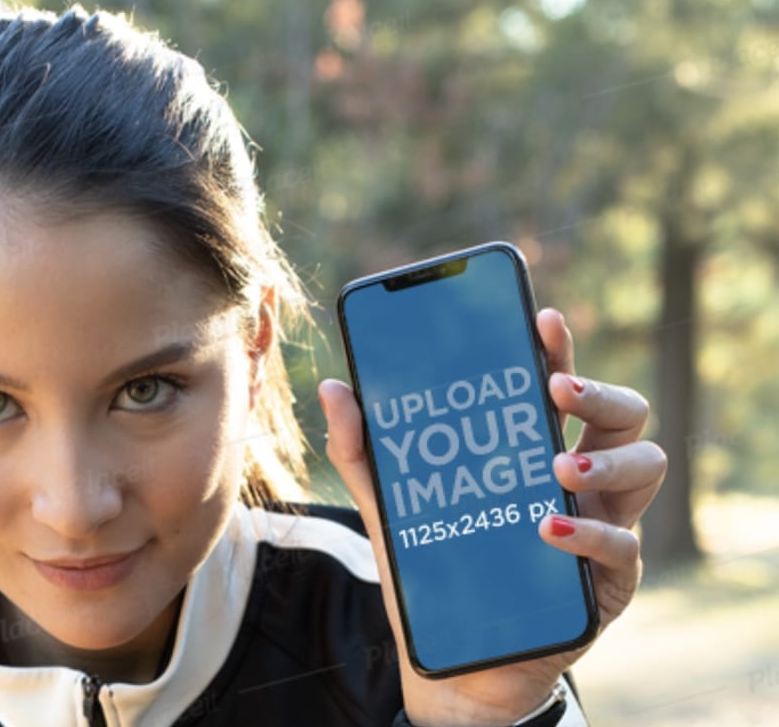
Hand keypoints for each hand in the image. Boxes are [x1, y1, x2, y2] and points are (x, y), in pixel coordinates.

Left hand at [317, 307, 666, 726]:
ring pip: (647, 466)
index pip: (559, 386)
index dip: (558, 349)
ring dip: (606, 459)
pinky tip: (547, 529)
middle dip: (600, 393)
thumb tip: (333, 387)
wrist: (457, 662)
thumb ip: (363, 450)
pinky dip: (589, 534)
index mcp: (533, 450)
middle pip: (623, 415)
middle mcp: (578, 480)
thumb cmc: (436, 572)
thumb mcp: (392, 506)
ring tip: (559, 466)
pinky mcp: (608, 582)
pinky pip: (622, 548)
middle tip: (557, 391)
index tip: (542, 318)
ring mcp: (601, 525)